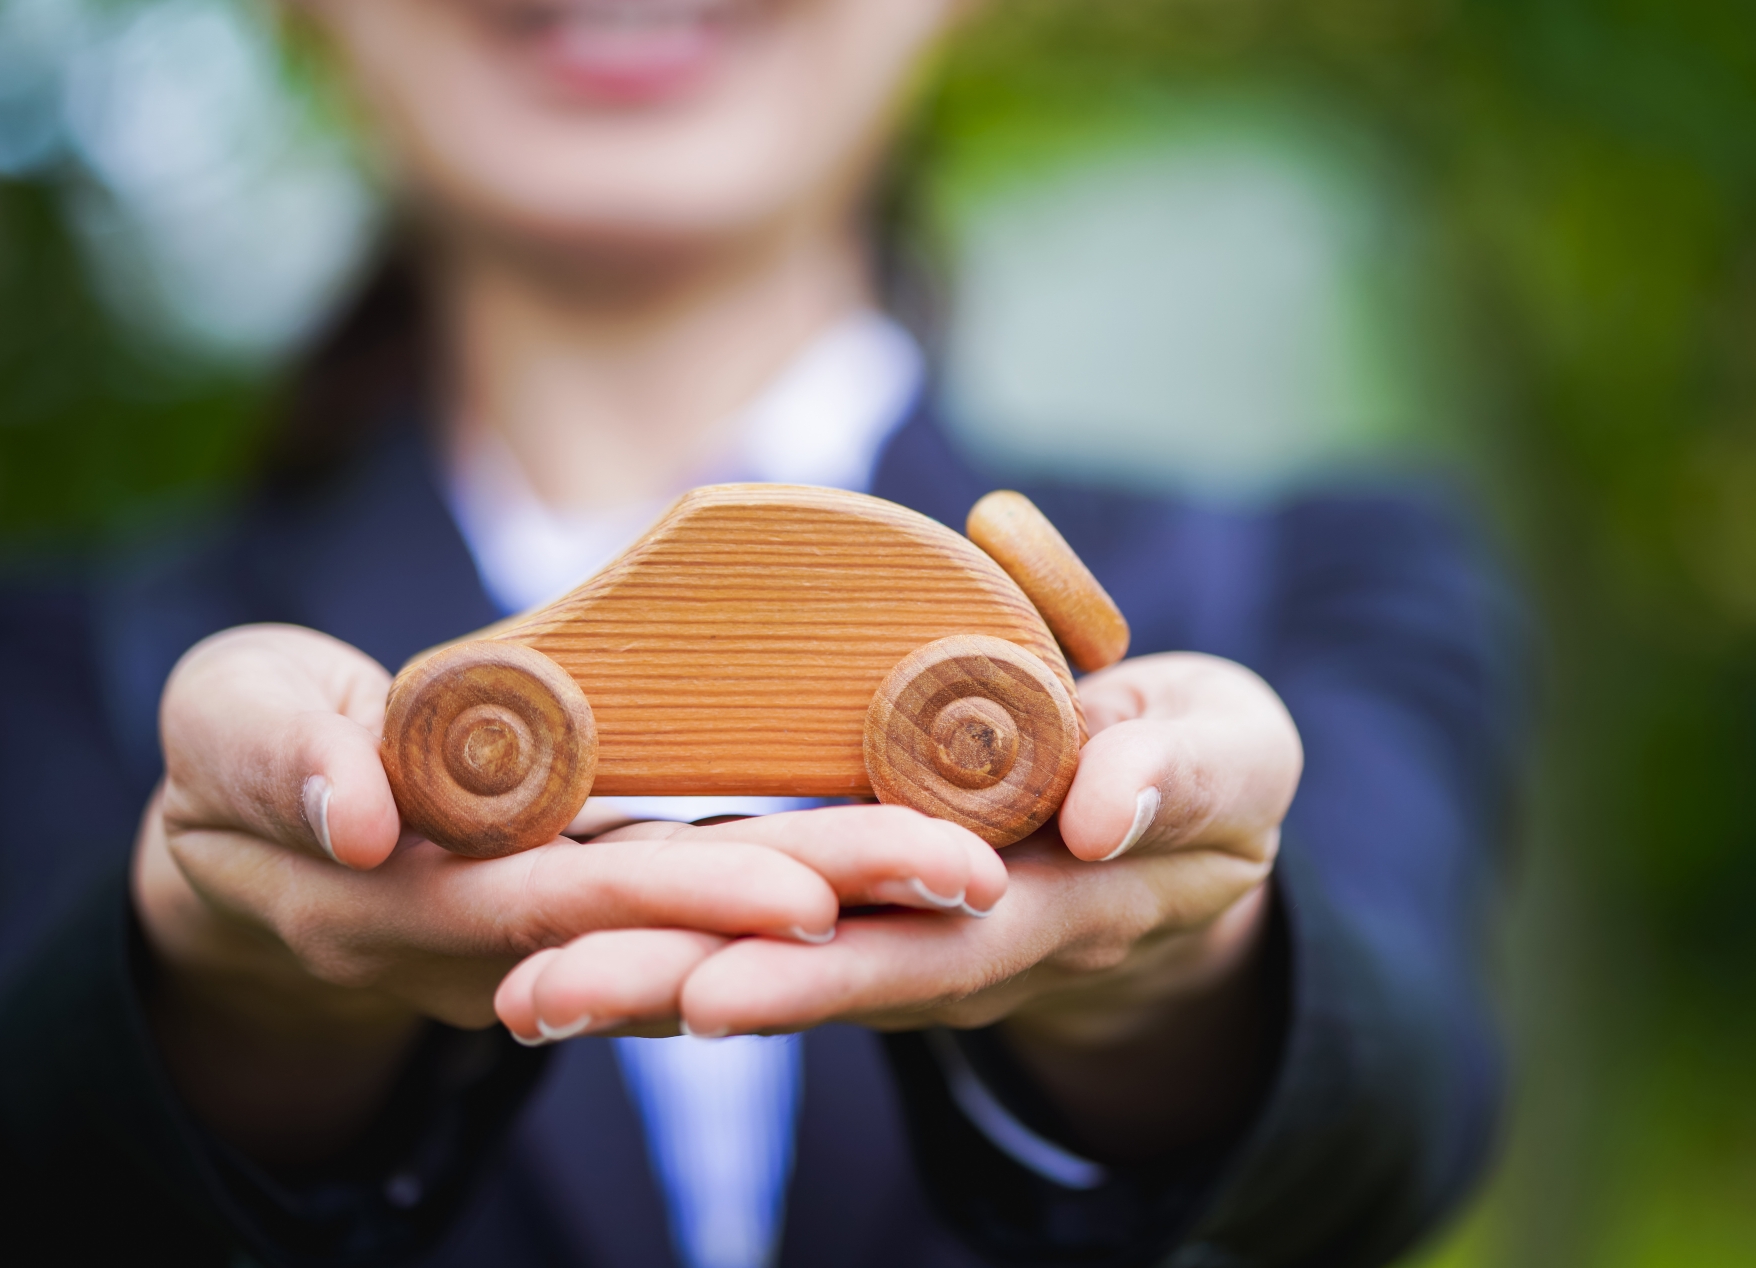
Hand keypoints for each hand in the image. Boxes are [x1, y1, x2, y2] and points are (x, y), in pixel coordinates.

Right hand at [135, 624, 1003, 1160]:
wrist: (257, 831)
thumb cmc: (237, 763)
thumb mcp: (225, 731)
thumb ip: (281, 758)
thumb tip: (362, 814)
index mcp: (427, 893)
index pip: (575, 904)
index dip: (685, 899)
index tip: (810, 898)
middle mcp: (521, 923)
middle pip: (687, 919)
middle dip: (828, 898)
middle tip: (970, 874)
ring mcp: (570, 909)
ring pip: (718, 908)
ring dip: (846, 892)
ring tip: (975, 865)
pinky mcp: (600, 877)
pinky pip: (712, 880)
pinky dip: (808, 865)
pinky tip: (906, 840)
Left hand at [495, 652, 1300, 1157]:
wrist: (1162, 833)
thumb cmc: (1200, 777)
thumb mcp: (1232, 756)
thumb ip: (1177, 775)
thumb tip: (1103, 809)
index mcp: (1049, 905)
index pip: (927, 952)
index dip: (823, 977)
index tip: (711, 997)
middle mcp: (953, 941)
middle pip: (808, 979)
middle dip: (677, 992)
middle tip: (547, 1000)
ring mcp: (899, 929)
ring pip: (765, 958)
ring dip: (641, 977)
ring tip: (522, 987)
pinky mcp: (856, 897)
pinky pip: (755, 921)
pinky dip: (663, 930)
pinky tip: (561, 927)